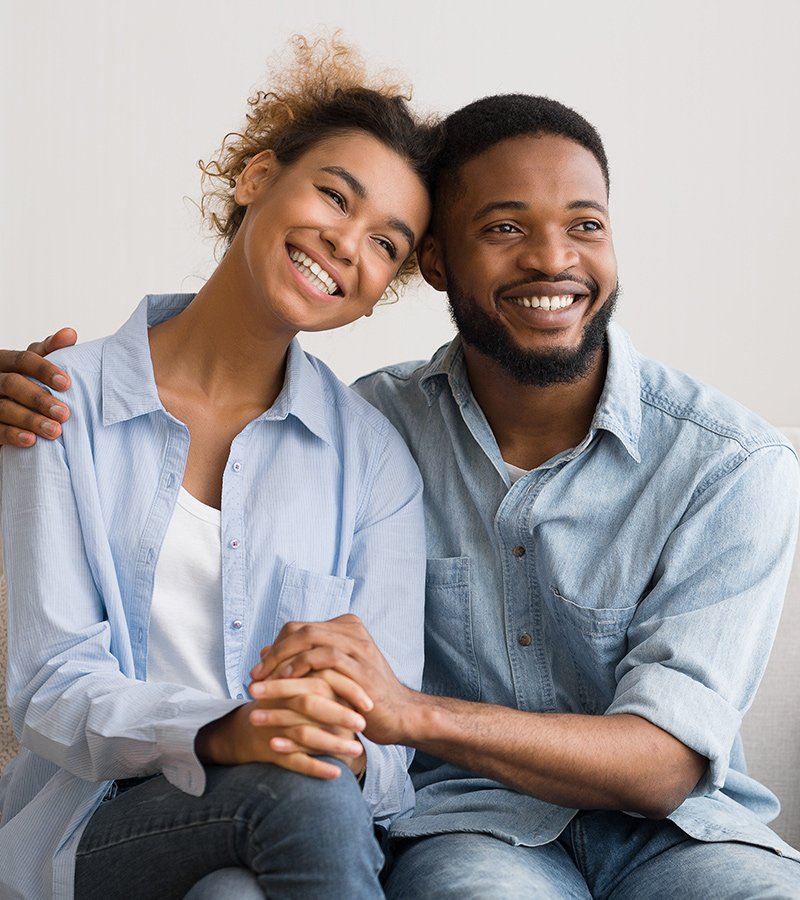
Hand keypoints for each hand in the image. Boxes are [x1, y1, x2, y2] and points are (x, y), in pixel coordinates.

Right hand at [0, 328, 76, 446]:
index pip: (23, 359)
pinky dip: (13, 434)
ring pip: (3, 408)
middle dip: (39, 399)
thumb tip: (70, 333)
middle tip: (64, 413)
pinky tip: (31, 440)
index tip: (66, 383)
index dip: (44, 370)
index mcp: (4, 361)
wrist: (4, 411)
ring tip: (55, 431)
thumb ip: (50, 350)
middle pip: (11, 384)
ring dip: (30, 420)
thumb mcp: (33, 366)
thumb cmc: (24, 384)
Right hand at [248, 671, 367, 779]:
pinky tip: (337, 773)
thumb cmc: (284, 703)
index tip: (368, 703)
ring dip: (332, 743)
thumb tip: (366, 681)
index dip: (346, 690)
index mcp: (291, 681)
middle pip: (310, 705)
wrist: (247, 728)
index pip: (321, 680)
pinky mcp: (271, 752)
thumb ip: (326, 680)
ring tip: (358, 750)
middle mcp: (280, 703)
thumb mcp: (299, 685)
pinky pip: (294, 761)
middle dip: (339, 715)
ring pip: (304, 735)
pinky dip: (316, 767)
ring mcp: (274, 728)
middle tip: (363, 724)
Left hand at [252, 614, 417, 746]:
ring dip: (281, 661)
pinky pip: (324, 659)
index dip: (275, 647)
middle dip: (273, 653)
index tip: (258, 669)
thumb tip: (265, 652)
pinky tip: (286, 681)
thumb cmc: (363, 697)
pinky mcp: (360, 667)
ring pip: (310, 640)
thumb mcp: (333, 674)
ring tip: (262, 682)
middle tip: (254, 676)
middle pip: (302, 630)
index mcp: (346, 628)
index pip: (299, 628)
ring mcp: (358, 648)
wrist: (400, 714)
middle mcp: (352, 631)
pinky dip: (301, 667)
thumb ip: (305, 661)